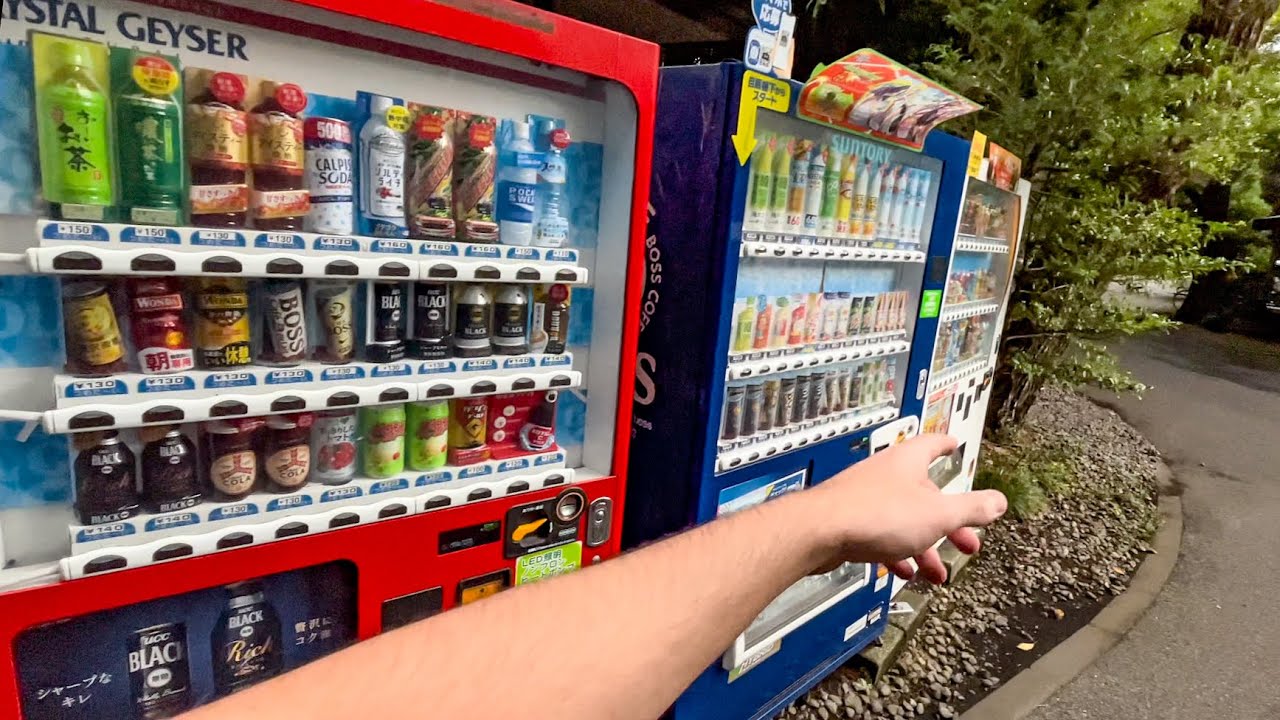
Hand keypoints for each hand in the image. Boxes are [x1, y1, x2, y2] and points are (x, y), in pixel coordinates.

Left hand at [808, 434, 1006, 583]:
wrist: (819, 532)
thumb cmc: (877, 515)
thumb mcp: (938, 515)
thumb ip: (971, 509)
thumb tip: (999, 501)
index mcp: (908, 462)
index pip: (932, 444)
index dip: (946, 445)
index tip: (955, 445)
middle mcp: (886, 474)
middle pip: (925, 494)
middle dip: (949, 522)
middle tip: (968, 544)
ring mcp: (865, 497)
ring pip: (904, 521)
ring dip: (925, 547)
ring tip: (938, 574)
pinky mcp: (849, 521)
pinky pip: (880, 536)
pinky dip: (896, 553)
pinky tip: (904, 573)